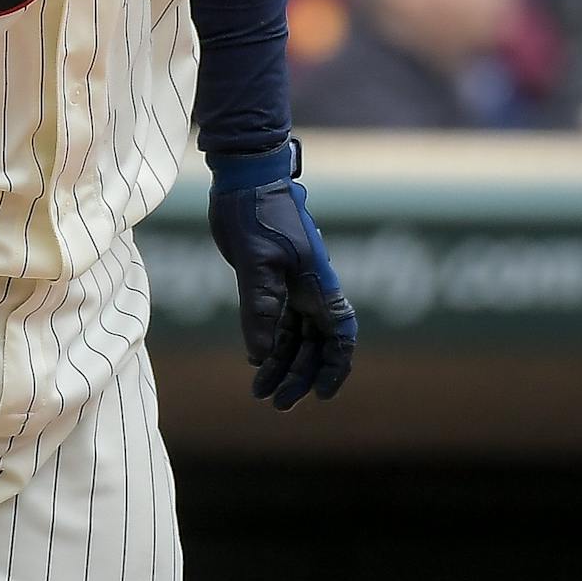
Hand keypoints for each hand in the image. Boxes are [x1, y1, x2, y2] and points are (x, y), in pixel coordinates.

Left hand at [208, 141, 356, 409]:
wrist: (242, 178)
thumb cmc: (256, 213)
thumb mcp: (255, 261)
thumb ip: (260, 306)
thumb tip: (261, 353)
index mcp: (318, 285)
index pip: (340, 336)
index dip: (335, 367)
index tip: (321, 395)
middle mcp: (310, 288)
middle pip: (315, 344)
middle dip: (300, 375)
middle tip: (275, 402)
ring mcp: (290, 283)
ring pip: (294, 335)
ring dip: (281, 363)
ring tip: (259, 391)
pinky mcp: (269, 277)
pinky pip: (276, 318)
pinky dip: (268, 341)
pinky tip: (254, 359)